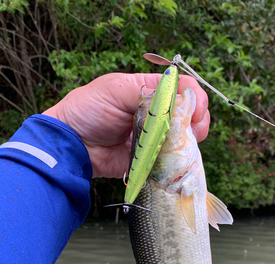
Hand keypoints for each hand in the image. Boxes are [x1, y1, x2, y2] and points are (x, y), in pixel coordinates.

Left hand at [43, 73, 209, 177]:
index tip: (195, 111)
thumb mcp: (115, 90)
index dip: (194, 97)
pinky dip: (177, 160)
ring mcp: (155, 137)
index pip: (182, 88)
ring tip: (186, 145)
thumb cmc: (88, 111)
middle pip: (189, 114)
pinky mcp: (151, 158)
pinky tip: (175, 160)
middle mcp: (156, 113)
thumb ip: (146, 91)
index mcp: (149, 91)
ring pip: (184, 138)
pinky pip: (171, 160)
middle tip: (194, 130)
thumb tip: (177, 97)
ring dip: (190, 141)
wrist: (73, 145)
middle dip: (197, 121)